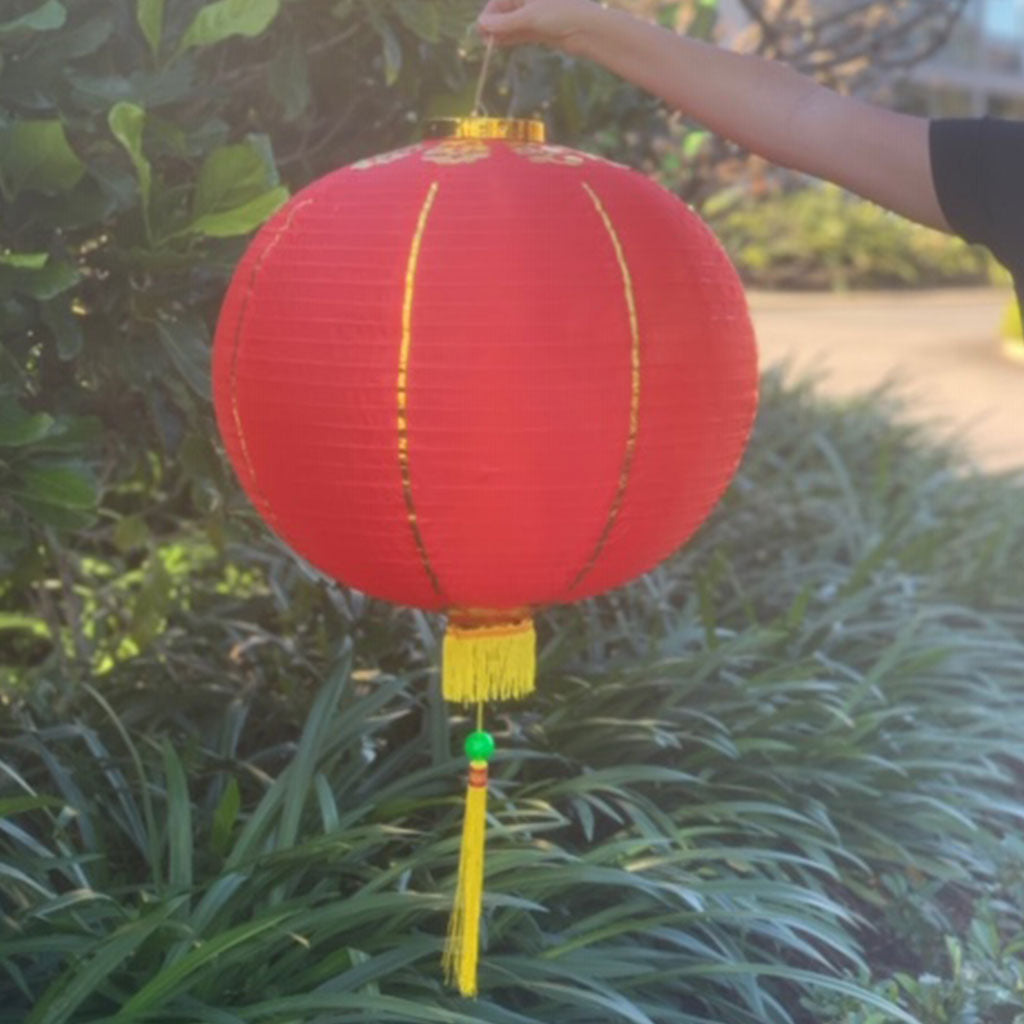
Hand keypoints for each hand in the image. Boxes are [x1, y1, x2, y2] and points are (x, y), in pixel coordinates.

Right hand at [476, 0, 600, 53]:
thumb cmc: (560, 14)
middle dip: (493, 24)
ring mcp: (535, 16)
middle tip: (482, 39)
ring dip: (500, 33)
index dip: (489, 14)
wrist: (586, 30)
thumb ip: (504, 22)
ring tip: (488, 44)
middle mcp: (530, 1)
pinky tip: (499, 44)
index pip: (500, 1)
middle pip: (505, 12)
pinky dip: (510, 38)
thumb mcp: (529, 17)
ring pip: (512, 24)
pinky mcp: (541, 30)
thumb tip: (481, 24)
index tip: (480, 28)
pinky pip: (520, 33)